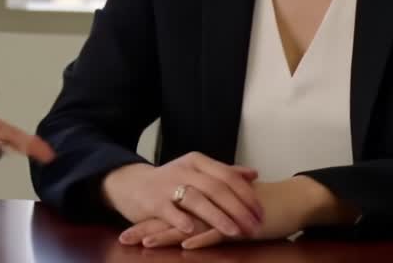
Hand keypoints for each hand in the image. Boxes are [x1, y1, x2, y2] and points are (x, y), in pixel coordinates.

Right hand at [102, 152, 263, 240]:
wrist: (130, 184)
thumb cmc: (170, 182)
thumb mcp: (196, 172)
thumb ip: (223, 173)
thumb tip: (253, 173)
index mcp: (197, 162)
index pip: (228, 176)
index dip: (247, 195)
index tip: (261, 212)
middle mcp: (184, 170)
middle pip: (217, 188)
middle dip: (239, 209)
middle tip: (254, 227)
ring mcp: (167, 185)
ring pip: (197, 199)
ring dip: (218, 217)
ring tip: (234, 231)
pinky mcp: (153, 202)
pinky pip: (170, 211)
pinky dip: (182, 220)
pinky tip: (194, 230)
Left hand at [122, 176, 356, 249]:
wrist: (288, 202)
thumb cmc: (256, 210)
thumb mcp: (224, 215)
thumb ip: (206, 219)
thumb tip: (184, 231)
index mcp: (202, 205)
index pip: (170, 214)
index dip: (147, 222)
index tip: (124, 233)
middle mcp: (208, 207)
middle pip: (172, 219)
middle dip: (146, 229)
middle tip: (122, 238)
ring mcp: (222, 214)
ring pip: (189, 224)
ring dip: (167, 234)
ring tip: (145, 242)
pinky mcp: (238, 224)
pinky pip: (217, 232)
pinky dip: (201, 238)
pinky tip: (185, 244)